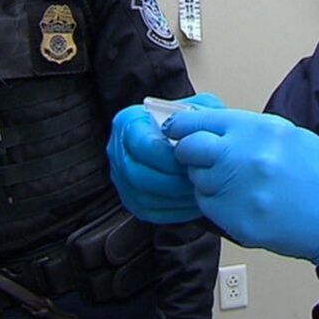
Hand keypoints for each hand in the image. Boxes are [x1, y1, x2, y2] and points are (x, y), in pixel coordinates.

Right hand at [108, 94, 224, 223]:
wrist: (187, 140)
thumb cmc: (192, 124)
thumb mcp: (198, 107)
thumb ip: (198, 115)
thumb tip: (194, 130)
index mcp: (128, 123)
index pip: (141, 144)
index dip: (167, 156)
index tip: (189, 158)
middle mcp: (118, 151)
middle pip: (138, 175)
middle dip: (172, 180)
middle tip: (198, 178)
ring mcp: (122, 178)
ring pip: (144, 197)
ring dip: (176, 197)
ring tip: (200, 190)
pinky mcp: (133, 201)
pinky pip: (151, 212)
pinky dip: (175, 210)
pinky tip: (194, 201)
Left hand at [166, 108, 318, 264]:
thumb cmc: (317, 174)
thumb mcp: (285, 134)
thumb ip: (247, 130)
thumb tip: (213, 128)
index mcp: (255, 130)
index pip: (199, 122)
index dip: (182, 126)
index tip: (175, 130)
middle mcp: (242, 156)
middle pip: (189, 150)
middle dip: (187, 152)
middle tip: (195, 157)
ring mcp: (237, 190)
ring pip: (197, 181)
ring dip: (206, 181)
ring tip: (233, 184)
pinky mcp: (235, 219)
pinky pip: (208, 207)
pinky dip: (216, 204)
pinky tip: (240, 201)